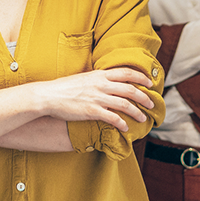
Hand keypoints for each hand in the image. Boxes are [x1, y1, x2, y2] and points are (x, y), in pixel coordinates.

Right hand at [33, 68, 154, 131]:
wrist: (48, 96)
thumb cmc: (64, 87)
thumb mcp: (84, 78)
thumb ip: (98, 79)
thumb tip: (108, 82)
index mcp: (100, 75)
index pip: (126, 73)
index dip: (141, 77)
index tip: (149, 83)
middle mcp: (101, 85)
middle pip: (130, 89)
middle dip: (144, 97)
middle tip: (151, 103)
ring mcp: (97, 98)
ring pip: (125, 104)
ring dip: (137, 112)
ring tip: (143, 118)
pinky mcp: (92, 111)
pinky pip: (112, 118)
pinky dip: (122, 123)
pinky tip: (125, 128)